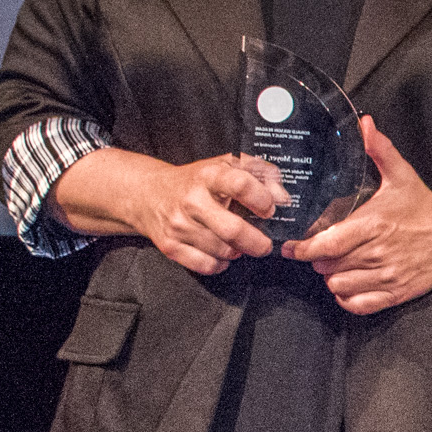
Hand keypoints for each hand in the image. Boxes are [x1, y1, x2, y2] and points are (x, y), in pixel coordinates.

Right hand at [53, 146, 281, 275]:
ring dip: (238, 251)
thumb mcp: (228, 165)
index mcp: (209, 175)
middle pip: (232, 230)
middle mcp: (192, 199)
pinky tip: (221, 253)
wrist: (149, 194)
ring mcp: (179, 225)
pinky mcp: (170, 246)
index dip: (262, 199)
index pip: (240, 184)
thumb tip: (282, 198)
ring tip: (238, 243)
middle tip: (265, 243)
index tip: (270, 208)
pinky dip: (221, 264)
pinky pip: (207, 266)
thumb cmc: (198, 181)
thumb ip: (262, 174)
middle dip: (257, 242)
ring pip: (223, 251)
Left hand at [284, 117, 431, 315]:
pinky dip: (347, 299)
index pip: (327, 244)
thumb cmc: (424, 205)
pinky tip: (347, 286)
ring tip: (335, 266)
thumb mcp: (402, 174)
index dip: (304, 248)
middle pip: (329, 267)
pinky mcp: (396, 293)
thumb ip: (379, 149)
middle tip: (320, 250)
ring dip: (332, 279)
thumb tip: (364, 123)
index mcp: (375, 224)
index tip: (292, 246)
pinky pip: (359, 305)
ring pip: (340, 287)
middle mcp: (379, 253)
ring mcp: (388, 276)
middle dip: (318, 260)